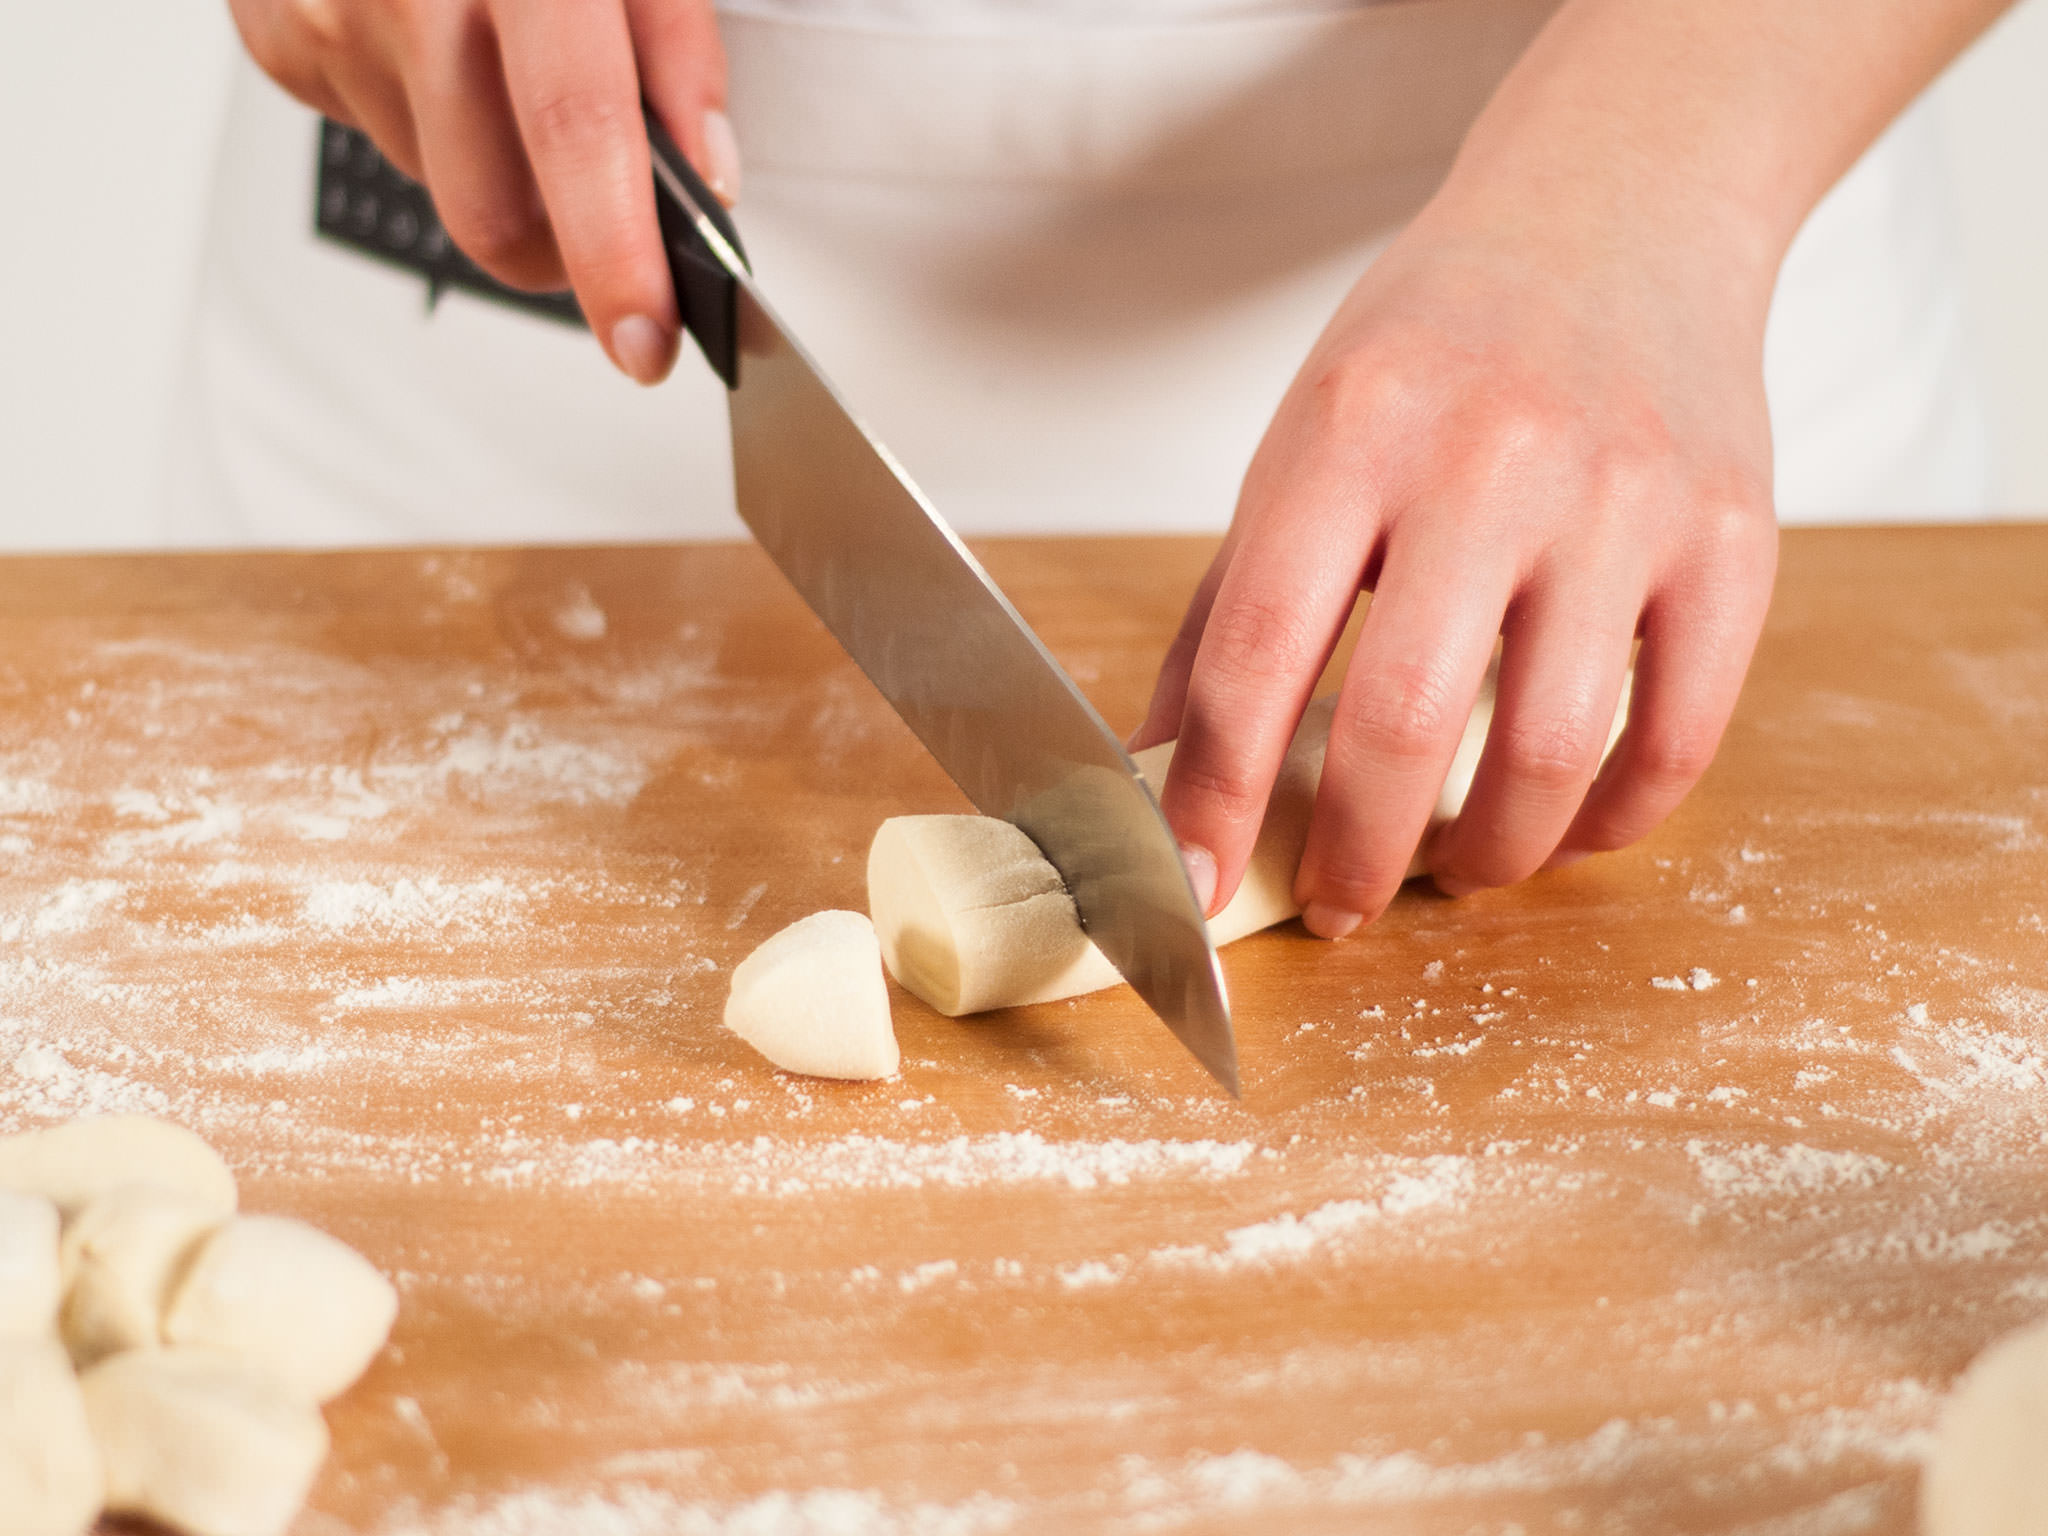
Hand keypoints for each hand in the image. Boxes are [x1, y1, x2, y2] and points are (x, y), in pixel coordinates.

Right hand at [228, 0, 737, 384]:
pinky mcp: (282, 44)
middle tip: (601, 202)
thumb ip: (676, 44)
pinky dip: (428, 117)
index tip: (644, 338)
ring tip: (500, 60)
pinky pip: (381, 137)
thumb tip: (707, 173)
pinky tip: (432, 43)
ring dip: (492, 164)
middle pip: (495, 211)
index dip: (614, 253)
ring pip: (441, 188)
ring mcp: (331, 18)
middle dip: (563, 244)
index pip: (574, 127)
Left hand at [1133, 160, 1779, 936]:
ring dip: (1488, 856)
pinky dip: (1612, 820)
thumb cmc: (1435, 348)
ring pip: (1551, 751)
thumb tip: (1157, 771)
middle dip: (1358, 858)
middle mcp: (1488, 461)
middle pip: (1404, 724)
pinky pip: (1679, 734)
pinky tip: (1564, 827)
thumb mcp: (1298, 444)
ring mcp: (1623, 499)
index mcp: (1350, 432)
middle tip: (1343, 903)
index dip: (1217, 795)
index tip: (1195, 886)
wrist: (1617, 212)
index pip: (1259, 653)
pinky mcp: (1732, 538)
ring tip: (1452, 867)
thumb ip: (1227, 614)